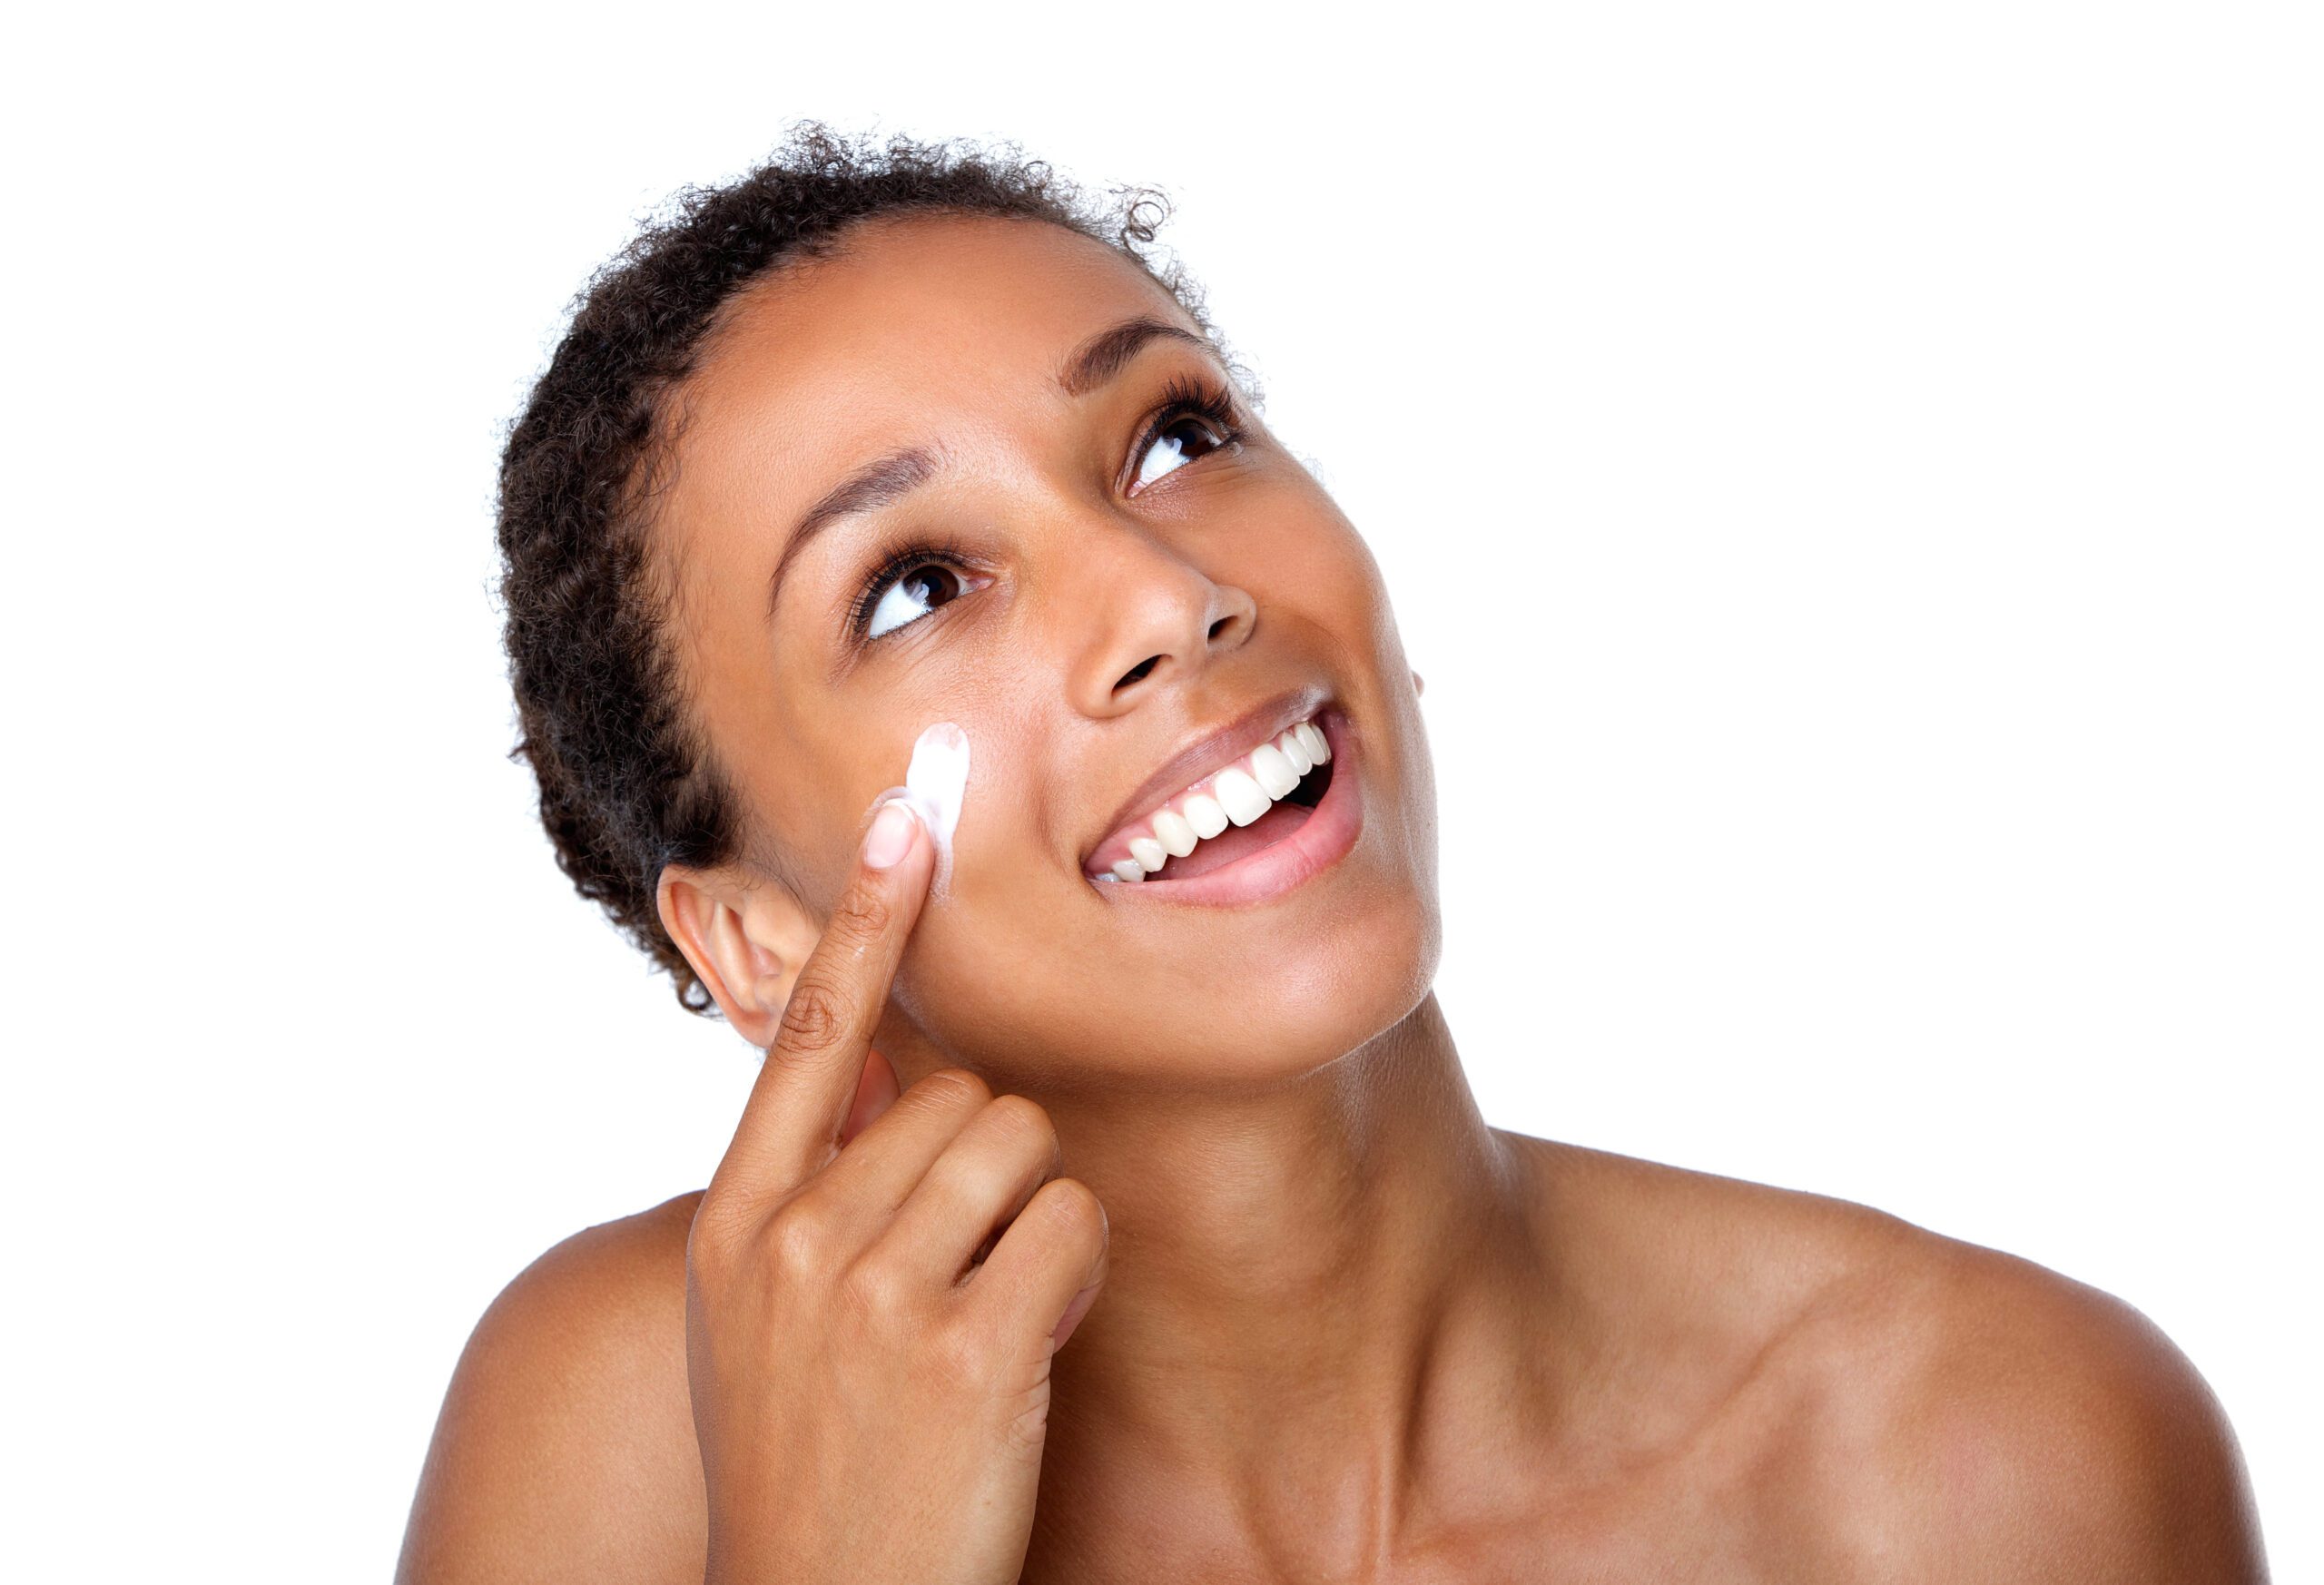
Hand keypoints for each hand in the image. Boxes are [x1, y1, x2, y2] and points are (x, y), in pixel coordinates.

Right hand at [684, 798, 1109, 1584]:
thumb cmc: (814, 1459)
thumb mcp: (767, 1322)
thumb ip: (812, 1195)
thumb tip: (886, 1067)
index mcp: (739, 1225)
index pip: (806, 1039)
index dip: (865, 926)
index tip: (906, 822)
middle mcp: (794, 1243)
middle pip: (960, 1098)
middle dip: (990, 1176)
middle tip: (961, 1282)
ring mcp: (873, 1296)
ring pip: (1022, 1149)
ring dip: (1033, 1226)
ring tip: (986, 1322)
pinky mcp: (965, 1350)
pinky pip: (1070, 1228)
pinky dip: (1071, 1282)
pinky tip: (1024, 1353)